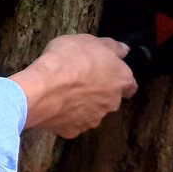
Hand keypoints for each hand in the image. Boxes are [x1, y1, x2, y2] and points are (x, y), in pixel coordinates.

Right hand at [10, 34, 137, 137]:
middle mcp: (112, 102)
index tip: (108, 74)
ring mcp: (94, 118)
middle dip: (99, 92)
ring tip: (65, 92)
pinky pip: (73, 122)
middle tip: (81, 79)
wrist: (42, 89)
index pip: (130, 85)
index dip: (118, 79)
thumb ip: (111, 46)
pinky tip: (55, 105)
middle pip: (111, 99)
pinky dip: (66, 115)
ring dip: (83, 104)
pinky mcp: (75, 130)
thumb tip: (122, 50)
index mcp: (120, 79)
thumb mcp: (88, 41)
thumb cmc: (66, 61)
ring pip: (92, 112)